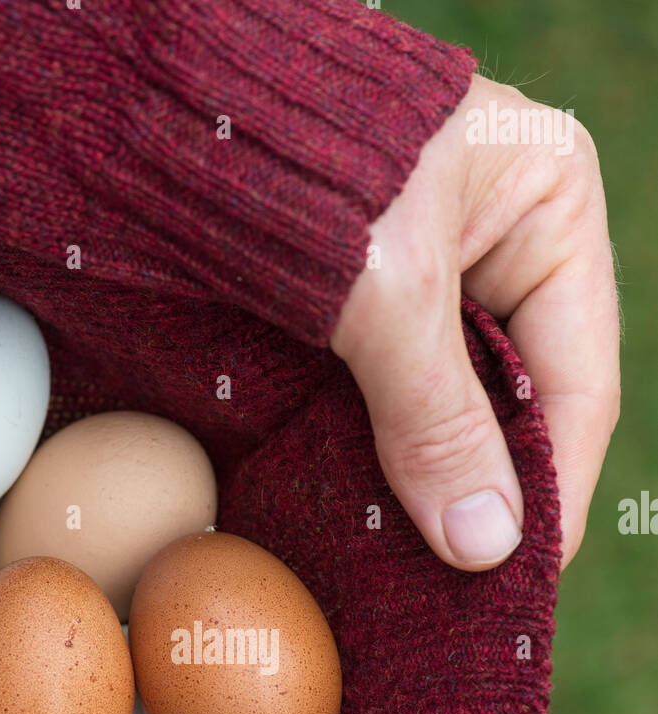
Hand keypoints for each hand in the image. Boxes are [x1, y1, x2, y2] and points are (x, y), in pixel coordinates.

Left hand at [331, 73, 619, 570]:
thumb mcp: (382, 290)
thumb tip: (487, 546)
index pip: (579, 384)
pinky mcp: (361, 301)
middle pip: (519, 403)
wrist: (161, 96)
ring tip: (411, 569)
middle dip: (488, 495)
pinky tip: (363, 513)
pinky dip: (379, 456)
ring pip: (452, 408)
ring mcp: (430, 272)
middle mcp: (500, 240)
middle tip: (460, 590)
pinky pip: (391, 398)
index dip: (552, 490)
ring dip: (429, 485)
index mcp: (550, 206)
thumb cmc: (293, 153)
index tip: (515, 576)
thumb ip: (436, 419)